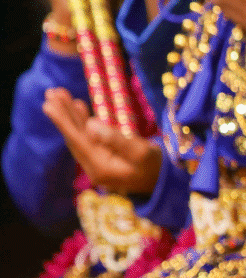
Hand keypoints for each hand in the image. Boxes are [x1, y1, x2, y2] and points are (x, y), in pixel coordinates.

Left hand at [42, 87, 160, 193]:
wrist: (163, 184)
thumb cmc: (155, 165)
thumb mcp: (140, 151)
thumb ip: (115, 139)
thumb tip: (90, 124)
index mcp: (100, 166)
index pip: (77, 140)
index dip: (63, 121)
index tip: (49, 103)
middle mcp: (93, 167)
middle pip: (74, 138)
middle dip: (63, 114)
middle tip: (51, 93)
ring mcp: (97, 165)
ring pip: (79, 138)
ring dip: (70, 117)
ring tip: (60, 96)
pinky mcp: (103, 160)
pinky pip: (87, 140)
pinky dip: (81, 123)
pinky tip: (80, 110)